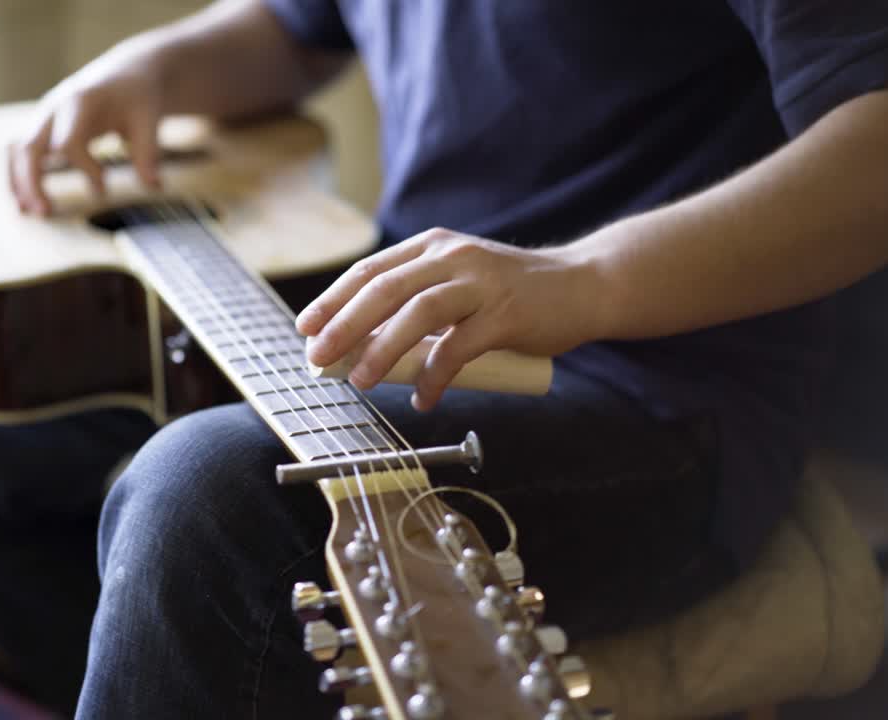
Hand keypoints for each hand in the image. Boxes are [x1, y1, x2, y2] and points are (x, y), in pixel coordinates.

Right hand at [9, 42, 164, 214]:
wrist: (126, 73)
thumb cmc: (136, 97)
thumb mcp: (147, 120)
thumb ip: (147, 153)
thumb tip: (154, 186)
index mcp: (80, 103)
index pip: (68, 142)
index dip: (83, 169)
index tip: (104, 189)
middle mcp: (55, 109)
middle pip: (30, 148)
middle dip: (32, 182)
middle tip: (45, 213)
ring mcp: (44, 117)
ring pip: (16, 150)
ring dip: (18, 181)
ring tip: (27, 212)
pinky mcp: (42, 126)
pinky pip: (18, 151)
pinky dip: (17, 175)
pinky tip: (24, 202)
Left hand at [296, 228, 606, 409]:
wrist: (582, 286)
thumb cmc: (512, 295)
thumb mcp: (458, 286)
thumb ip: (418, 307)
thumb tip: (365, 350)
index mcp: (432, 249)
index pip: (369, 271)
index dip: (333, 300)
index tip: (306, 329)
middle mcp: (451, 258)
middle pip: (383, 290)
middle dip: (344, 326)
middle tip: (318, 359)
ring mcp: (479, 283)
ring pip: (417, 314)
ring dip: (383, 350)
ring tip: (362, 381)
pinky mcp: (505, 314)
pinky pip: (459, 348)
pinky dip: (435, 376)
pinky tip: (424, 398)